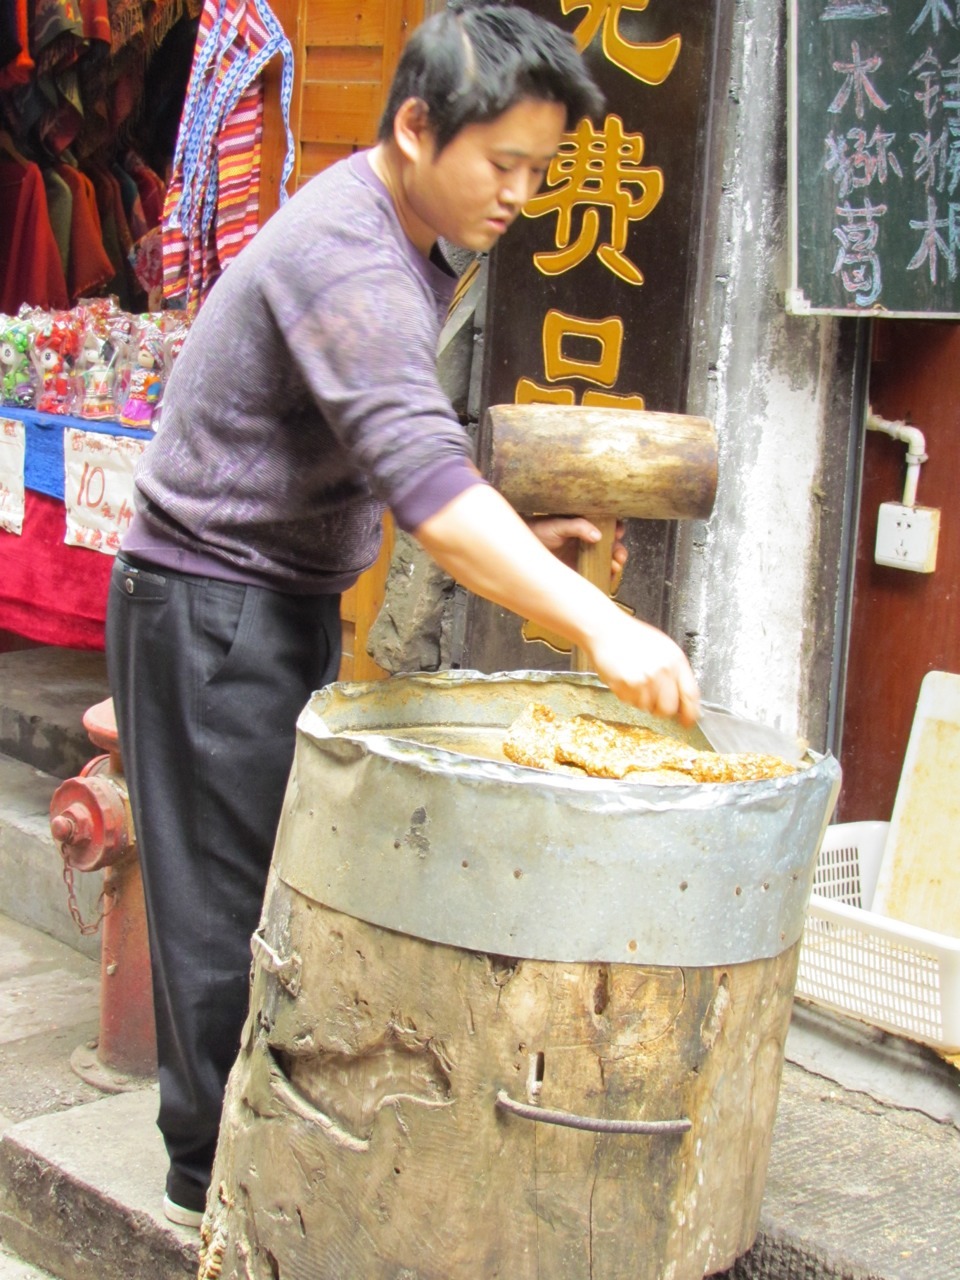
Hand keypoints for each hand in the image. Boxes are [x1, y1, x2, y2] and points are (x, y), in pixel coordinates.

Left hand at [527, 516, 626, 585]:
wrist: (523, 546)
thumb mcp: (557, 524)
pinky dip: (605, 577)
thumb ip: (577, 526)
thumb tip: (598, 535)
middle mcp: (588, 540)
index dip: (617, 529)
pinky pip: (596, 574)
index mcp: (586, 525)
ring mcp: (584, 555)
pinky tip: (608, 579)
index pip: (607, 525)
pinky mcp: (578, 569)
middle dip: (619, 551)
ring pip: (607, 560)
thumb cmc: (540, 530)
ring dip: (615, 564)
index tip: (618, 533)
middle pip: (611, 545)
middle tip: (619, 556)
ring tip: (614, 567)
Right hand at [586, 611, 700, 726]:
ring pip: (648, 707)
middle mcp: (662, 670)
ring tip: (635, 681)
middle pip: (668, 708)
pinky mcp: (627, 685)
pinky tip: (625, 679)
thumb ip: (675, 672)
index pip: (690, 695)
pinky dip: (628, 696)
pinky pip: (631, 702)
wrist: (606, 630)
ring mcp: (644, 679)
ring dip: (642, 700)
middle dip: (661, 709)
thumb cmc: (633, 637)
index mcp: (675, 660)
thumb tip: (683, 697)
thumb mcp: (663, 649)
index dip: (691, 713)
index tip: (688, 721)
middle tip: (654, 702)